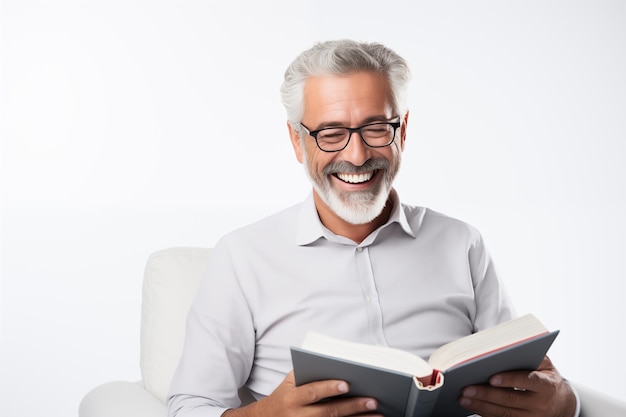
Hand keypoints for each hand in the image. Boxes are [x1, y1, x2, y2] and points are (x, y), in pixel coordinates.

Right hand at [223, 371, 380, 416]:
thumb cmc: (285, 396)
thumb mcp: (290, 382)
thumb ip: (310, 373)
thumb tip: (338, 364)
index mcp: (292, 398)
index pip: (312, 392)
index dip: (329, 388)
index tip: (347, 384)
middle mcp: (298, 416)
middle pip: (329, 412)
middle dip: (353, 406)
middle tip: (374, 400)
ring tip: (378, 414)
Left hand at [459, 356, 577, 416]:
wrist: (561, 403)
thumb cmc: (547, 377)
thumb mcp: (546, 365)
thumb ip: (530, 354)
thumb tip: (505, 346)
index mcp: (547, 385)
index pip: (528, 381)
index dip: (510, 380)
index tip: (491, 378)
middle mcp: (540, 404)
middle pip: (510, 399)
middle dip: (486, 394)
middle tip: (466, 388)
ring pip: (504, 413)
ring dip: (481, 406)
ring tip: (463, 398)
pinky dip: (485, 413)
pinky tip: (472, 406)